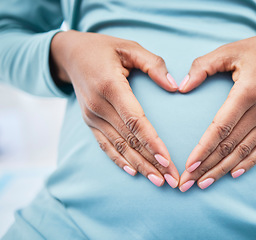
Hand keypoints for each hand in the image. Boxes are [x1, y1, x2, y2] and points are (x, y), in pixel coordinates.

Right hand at [50, 30, 179, 187]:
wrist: (71, 54)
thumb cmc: (105, 49)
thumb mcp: (130, 47)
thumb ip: (153, 64)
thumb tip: (176, 86)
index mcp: (110, 85)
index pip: (134, 119)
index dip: (151, 141)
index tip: (167, 159)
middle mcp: (98, 105)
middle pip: (129, 139)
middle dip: (152, 161)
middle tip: (172, 179)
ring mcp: (92, 116)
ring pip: (118, 146)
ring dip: (139, 165)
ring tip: (158, 181)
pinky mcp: (89, 122)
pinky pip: (105, 145)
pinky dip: (119, 160)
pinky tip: (133, 172)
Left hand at [178, 27, 255, 191]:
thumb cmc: (255, 50)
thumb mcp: (227, 50)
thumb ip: (202, 67)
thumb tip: (181, 88)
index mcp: (247, 92)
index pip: (220, 128)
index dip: (203, 148)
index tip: (188, 165)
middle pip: (230, 145)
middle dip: (207, 167)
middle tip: (187, 183)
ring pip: (244, 152)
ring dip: (223, 170)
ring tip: (203, 184)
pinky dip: (247, 164)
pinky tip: (233, 174)